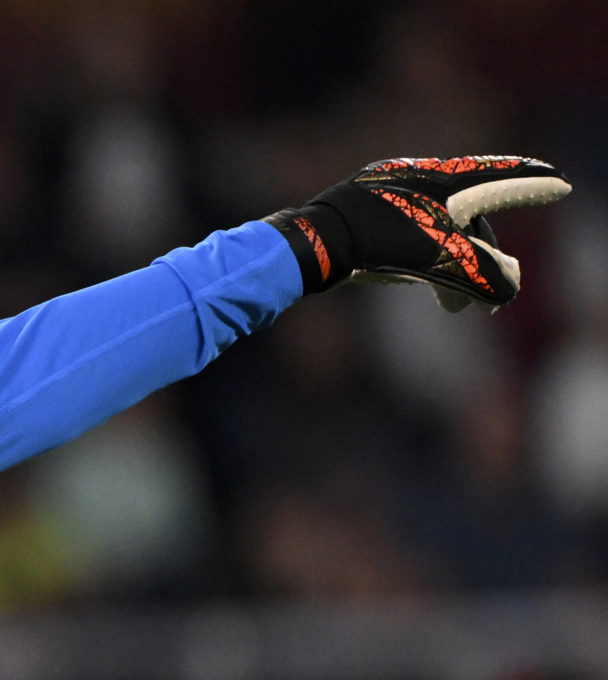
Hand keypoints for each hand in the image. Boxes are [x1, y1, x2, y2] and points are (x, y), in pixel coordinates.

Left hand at [266, 156, 570, 310]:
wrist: (314, 243)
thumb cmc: (379, 245)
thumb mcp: (441, 260)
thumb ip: (483, 273)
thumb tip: (509, 287)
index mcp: (444, 180)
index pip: (499, 180)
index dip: (531, 186)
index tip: (560, 184)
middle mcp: (420, 177)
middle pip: (469, 217)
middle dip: (482, 262)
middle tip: (487, 303)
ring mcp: (391, 191)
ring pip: (438, 230)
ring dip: (452, 269)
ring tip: (452, 307)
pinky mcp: (368, 210)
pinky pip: (410, 232)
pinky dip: (424, 259)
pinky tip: (419, 280)